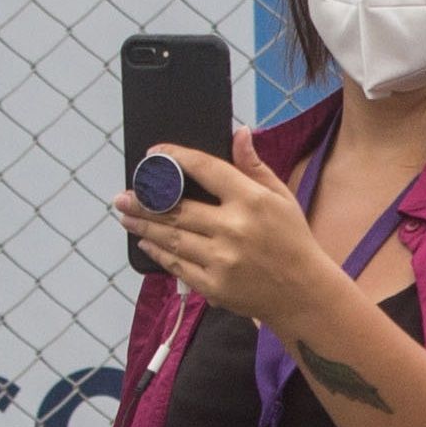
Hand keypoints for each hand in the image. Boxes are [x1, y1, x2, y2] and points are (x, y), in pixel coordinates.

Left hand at [117, 135, 349, 328]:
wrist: (303, 293)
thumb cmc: (292, 241)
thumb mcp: (281, 197)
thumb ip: (254, 166)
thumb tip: (239, 132)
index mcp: (251, 200)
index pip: (205, 169)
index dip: (175, 158)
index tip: (154, 154)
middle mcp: (233, 228)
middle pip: (176, 209)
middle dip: (143, 200)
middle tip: (122, 195)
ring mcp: (221, 260)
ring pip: (170, 238)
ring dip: (143, 226)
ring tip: (125, 216)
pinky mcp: (214, 286)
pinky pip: (177, 266)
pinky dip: (158, 253)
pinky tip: (146, 243)